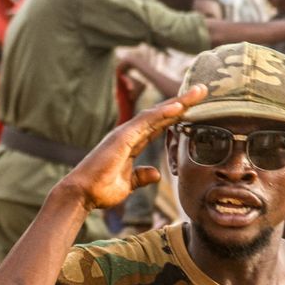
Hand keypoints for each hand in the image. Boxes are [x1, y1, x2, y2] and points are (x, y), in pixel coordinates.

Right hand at [55, 85, 206, 210]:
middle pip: (160, 115)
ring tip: (198, 91)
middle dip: (182, 102)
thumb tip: (156, 174)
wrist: (82, 194)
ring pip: (156, 113)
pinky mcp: (122, 137)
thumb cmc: (100, 190)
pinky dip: (163, 113)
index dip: (176, 116)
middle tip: (202, 90)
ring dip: (178, 102)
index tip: (194, 107)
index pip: (158, 126)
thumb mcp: (127, 184)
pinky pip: (146, 122)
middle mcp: (128, 135)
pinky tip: (179, 106)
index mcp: (131, 144)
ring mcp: (125, 134)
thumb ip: (140, 176)